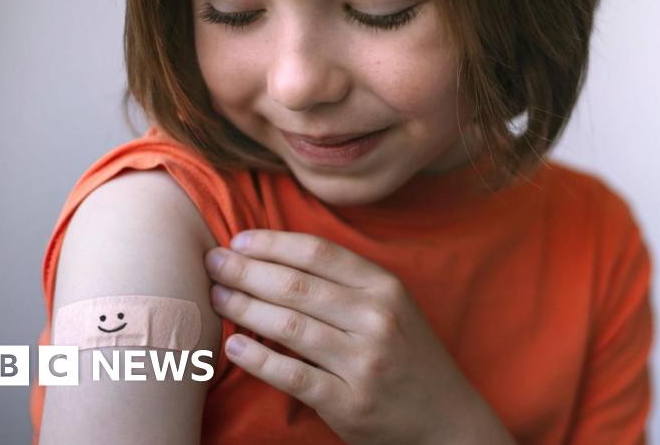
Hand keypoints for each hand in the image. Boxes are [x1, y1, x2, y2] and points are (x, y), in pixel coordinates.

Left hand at [203, 230, 511, 444]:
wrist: (446, 419)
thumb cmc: (408, 357)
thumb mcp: (393, 307)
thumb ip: (347, 283)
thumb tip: (279, 258)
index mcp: (385, 288)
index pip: (318, 253)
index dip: (273, 243)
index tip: (239, 239)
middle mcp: (376, 319)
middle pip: (296, 285)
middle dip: (246, 270)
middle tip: (213, 262)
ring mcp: (363, 362)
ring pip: (289, 326)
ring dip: (244, 308)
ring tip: (217, 297)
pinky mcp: (349, 402)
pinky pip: (292, 375)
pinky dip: (258, 359)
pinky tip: (234, 346)